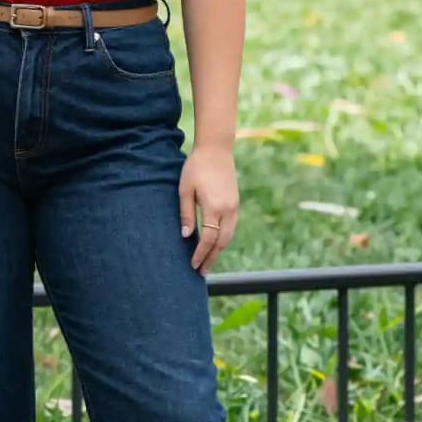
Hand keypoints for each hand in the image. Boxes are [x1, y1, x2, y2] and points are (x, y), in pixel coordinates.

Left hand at [179, 144, 238, 275]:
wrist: (216, 149)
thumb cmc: (196, 167)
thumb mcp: (185, 189)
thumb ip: (186, 214)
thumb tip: (185, 236)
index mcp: (214, 207)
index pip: (207, 238)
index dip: (200, 254)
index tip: (193, 265)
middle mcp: (228, 209)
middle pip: (221, 242)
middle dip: (211, 258)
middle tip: (201, 271)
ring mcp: (234, 206)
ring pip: (229, 236)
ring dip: (218, 250)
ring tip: (208, 261)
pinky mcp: (236, 202)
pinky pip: (231, 227)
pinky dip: (223, 239)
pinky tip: (215, 244)